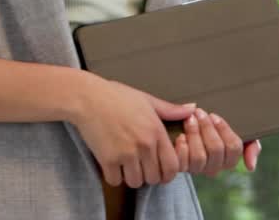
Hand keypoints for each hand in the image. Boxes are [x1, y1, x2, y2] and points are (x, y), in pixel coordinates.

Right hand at [71, 74, 193, 188]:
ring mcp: (126, 153)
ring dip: (130, 177)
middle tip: (139, 167)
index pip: (172, 167)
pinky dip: (113, 176)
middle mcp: (144, 145)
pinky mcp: (107, 159)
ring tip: (125, 165)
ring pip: (136, 182)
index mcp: (156, 132)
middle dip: (148, 175)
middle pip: (154, 178)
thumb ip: (170, 110)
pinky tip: (111, 164)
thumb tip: (192, 109)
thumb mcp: (146, 100)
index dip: (167, 173)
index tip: (158, 169)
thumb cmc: (115, 96)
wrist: (86, 97)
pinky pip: (115, 180)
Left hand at [174, 108, 260, 175]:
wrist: (183, 121)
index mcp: (229, 159)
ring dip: (194, 134)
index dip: (224, 130)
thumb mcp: (238, 131)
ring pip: (200, 156)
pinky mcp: (181, 167)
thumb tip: (250, 167)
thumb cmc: (213, 126)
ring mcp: (197, 168)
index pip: (234, 147)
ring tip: (189, 118)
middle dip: (207, 128)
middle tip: (199, 112)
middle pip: (216, 149)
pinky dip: (182, 148)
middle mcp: (214, 167)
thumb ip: (252, 146)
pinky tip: (180, 135)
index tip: (214, 115)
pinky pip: (183, 163)